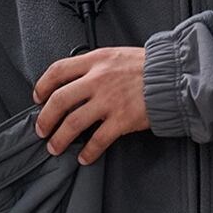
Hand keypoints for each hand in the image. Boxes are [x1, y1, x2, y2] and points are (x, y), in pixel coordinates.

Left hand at [32, 46, 149, 164]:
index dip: (42, 86)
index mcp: (96, 61)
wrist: (174, 76)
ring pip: (73, 122)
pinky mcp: (122, 119)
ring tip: (55, 147)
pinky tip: (84, 157)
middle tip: (41, 129)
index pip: (58, 71)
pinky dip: (88, 151)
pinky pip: (98, 140)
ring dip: (60, 138)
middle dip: (45, 118)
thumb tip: (76, 81)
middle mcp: (98, 79)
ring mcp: (110, 100)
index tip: (38, 98)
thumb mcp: (116, 55)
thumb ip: (95, 65)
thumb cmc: (147, 66)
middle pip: (59, 100)